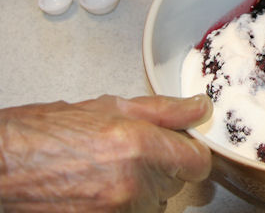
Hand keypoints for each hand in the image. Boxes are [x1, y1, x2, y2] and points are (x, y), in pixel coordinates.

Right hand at [0, 94, 212, 211]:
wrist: (0, 166)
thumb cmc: (43, 134)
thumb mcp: (108, 107)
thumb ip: (164, 110)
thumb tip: (199, 109)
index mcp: (139, 145)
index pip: (197, 162)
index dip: (189, 153)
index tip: (179, 148)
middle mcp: (133, 183)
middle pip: (175, 182)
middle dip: (160, 167)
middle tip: (128, 152)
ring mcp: (118, 211)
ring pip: (154, 202)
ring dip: (141, 189)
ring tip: (107, 171)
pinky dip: (123, 205)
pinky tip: (98, 189)